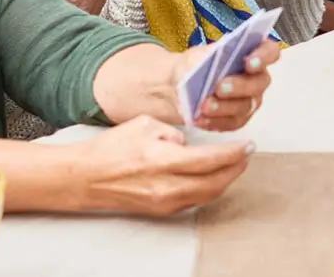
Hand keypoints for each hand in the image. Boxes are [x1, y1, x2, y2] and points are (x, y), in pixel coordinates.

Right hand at [70, 116, 252, 215]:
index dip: (234, 154)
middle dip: (236, 168)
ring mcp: (164, 202)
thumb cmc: (111, 148)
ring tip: (235, 164)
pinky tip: (213, 176)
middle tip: (247, 154)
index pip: (209, 160)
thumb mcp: (144, 125)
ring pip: (207, 194)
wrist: (85, 177)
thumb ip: (173, 133)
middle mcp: (166, 186)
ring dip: (225, 179)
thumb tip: (188, 143)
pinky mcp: (161, 210)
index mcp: (162, 160)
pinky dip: (209, 188)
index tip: (249, 144)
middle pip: (215, 182)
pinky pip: (194, 200)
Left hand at [172, 40, 280, 131]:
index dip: (264, 57)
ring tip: (205, 106)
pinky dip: (215, 121)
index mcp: (252, 53)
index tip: (249, 63)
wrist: (179, 85)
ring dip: (224, 107)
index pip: (270, 52)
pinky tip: (200, 119)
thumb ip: (205, 56)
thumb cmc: (193, 65)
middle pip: (259, 82)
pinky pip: (232, 123)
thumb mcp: (195, 55)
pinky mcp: (238, 118)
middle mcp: (256, 77)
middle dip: (240, 86)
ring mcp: (250, 99)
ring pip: (245, 106)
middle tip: (219, 88)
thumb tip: (211, 61)